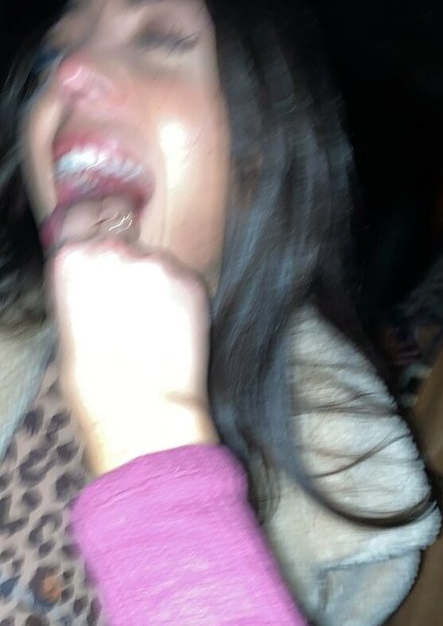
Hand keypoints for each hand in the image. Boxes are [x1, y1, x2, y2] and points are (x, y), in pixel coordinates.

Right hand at [48, 241, 217, 474]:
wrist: (141, 410)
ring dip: (158, 286)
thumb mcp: (69, 324)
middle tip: (135, 308)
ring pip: (157, 263)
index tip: (106, 224)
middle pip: (125, 242)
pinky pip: (183, 281)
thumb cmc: (97, 382)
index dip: (97, 218)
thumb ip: (84, 286)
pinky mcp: (190, 281)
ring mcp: (155, 263)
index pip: (83, 215)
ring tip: (154, 329)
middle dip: (131, 267)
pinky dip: (181, 300)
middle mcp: (113, 251)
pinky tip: (173, 332)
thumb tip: (101, 279)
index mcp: (71, 260)